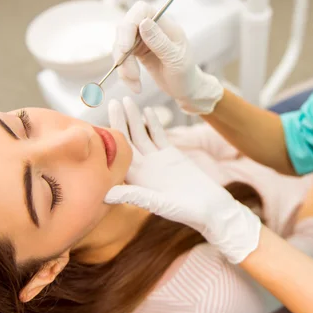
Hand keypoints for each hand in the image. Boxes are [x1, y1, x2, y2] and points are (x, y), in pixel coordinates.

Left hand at [104, 97, 260, 263]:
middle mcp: (144, 168)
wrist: (211, 209)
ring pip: (142, 135)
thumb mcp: (160, 204)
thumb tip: (106, 194)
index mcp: (136, 180)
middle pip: (127, 141)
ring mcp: (157, 160)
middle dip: (120, 122)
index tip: (100, 122)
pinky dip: (154, 124)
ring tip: (127, 100)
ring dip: (135, 118)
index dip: (109, 138)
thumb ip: (137, 196)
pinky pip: (159, 136)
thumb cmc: (187, 212)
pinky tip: (147, 110)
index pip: (118, 155)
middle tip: (113, 101)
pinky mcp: (172, 155)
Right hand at [112, 1, 223, 114]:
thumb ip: (160, 42)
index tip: (126, 47)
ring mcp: (142, 39)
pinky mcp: (136, 52)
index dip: (129, 23)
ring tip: (135, 83)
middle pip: (125, 27)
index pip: (141, 10)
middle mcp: (152, 28)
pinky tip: (135, 85)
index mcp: (165, 25)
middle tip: (130, 74)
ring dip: (124, 66)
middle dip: (123, 52)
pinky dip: (124, 72)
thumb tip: (144, 23)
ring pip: (120, 45)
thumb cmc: (186, 74)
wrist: (186, 90)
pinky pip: (122, 58)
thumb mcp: (176, 59)